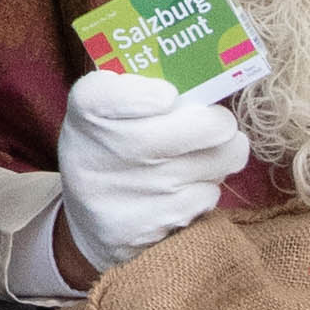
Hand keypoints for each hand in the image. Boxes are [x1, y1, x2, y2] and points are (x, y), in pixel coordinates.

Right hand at [55, 68, 249, 281]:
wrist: (92, 219)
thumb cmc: (110, 145)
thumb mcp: (107, 107)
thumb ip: (140, 84)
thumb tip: (195, 86)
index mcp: (89, 110)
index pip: (107, 95)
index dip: (144, 95)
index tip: (167, 96)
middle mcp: (105, 153)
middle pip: (203, 128)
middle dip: (220, 124)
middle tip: (215, 124)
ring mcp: (132, 194)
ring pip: (218, 161)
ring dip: (218, 157)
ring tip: (198, 156)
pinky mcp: (155, 225)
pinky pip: (208, 195)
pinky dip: (205, 189)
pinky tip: (184, 187)